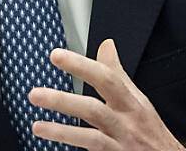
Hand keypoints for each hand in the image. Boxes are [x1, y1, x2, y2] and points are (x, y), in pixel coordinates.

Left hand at [28, 39, 185, 150]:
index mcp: (131, 103)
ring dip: (62, 132)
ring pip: (91, 139)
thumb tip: (106, 45)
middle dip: (64, 101)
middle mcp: (126, 123)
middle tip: (35, 94)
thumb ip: (117, 73)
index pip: (106, 78)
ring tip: (37, 126)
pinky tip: (52, 146)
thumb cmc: (150, 129)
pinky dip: (73, 148)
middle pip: (94, 110)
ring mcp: (121, 146)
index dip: (81, 66)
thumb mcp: (137, 98)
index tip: (56, 55)